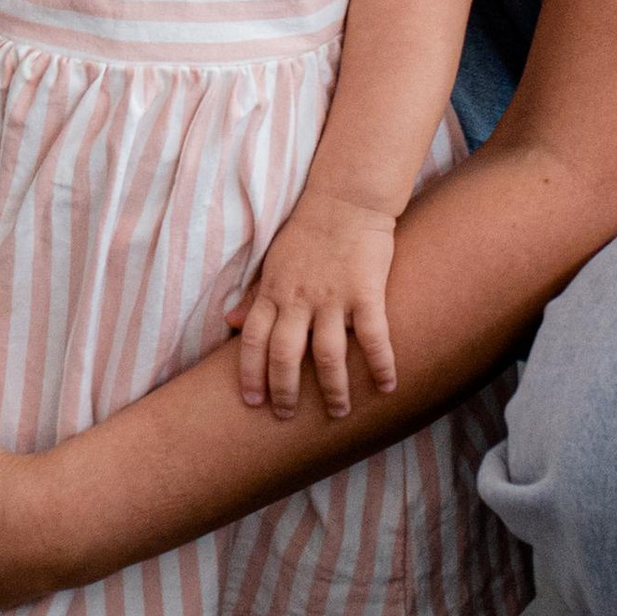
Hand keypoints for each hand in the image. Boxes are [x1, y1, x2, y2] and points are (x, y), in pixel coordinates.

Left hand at [230, 195, 400, 419]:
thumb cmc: (307, 231)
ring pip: (327, 355)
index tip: (252, 402)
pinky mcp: (366, 292)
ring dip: (333, 390)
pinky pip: (374, 337)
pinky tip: (387, 387)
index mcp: (274, 291)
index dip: (250, 374)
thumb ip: (254, 295)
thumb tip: (229, 322)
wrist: (346, 198)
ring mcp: (333, 297)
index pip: (253, 341)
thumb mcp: (272, 261)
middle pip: (285, 355)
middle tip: (288, 417)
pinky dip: (380, 365)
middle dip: (285, 392)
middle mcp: (299, 299)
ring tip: (338, 412)